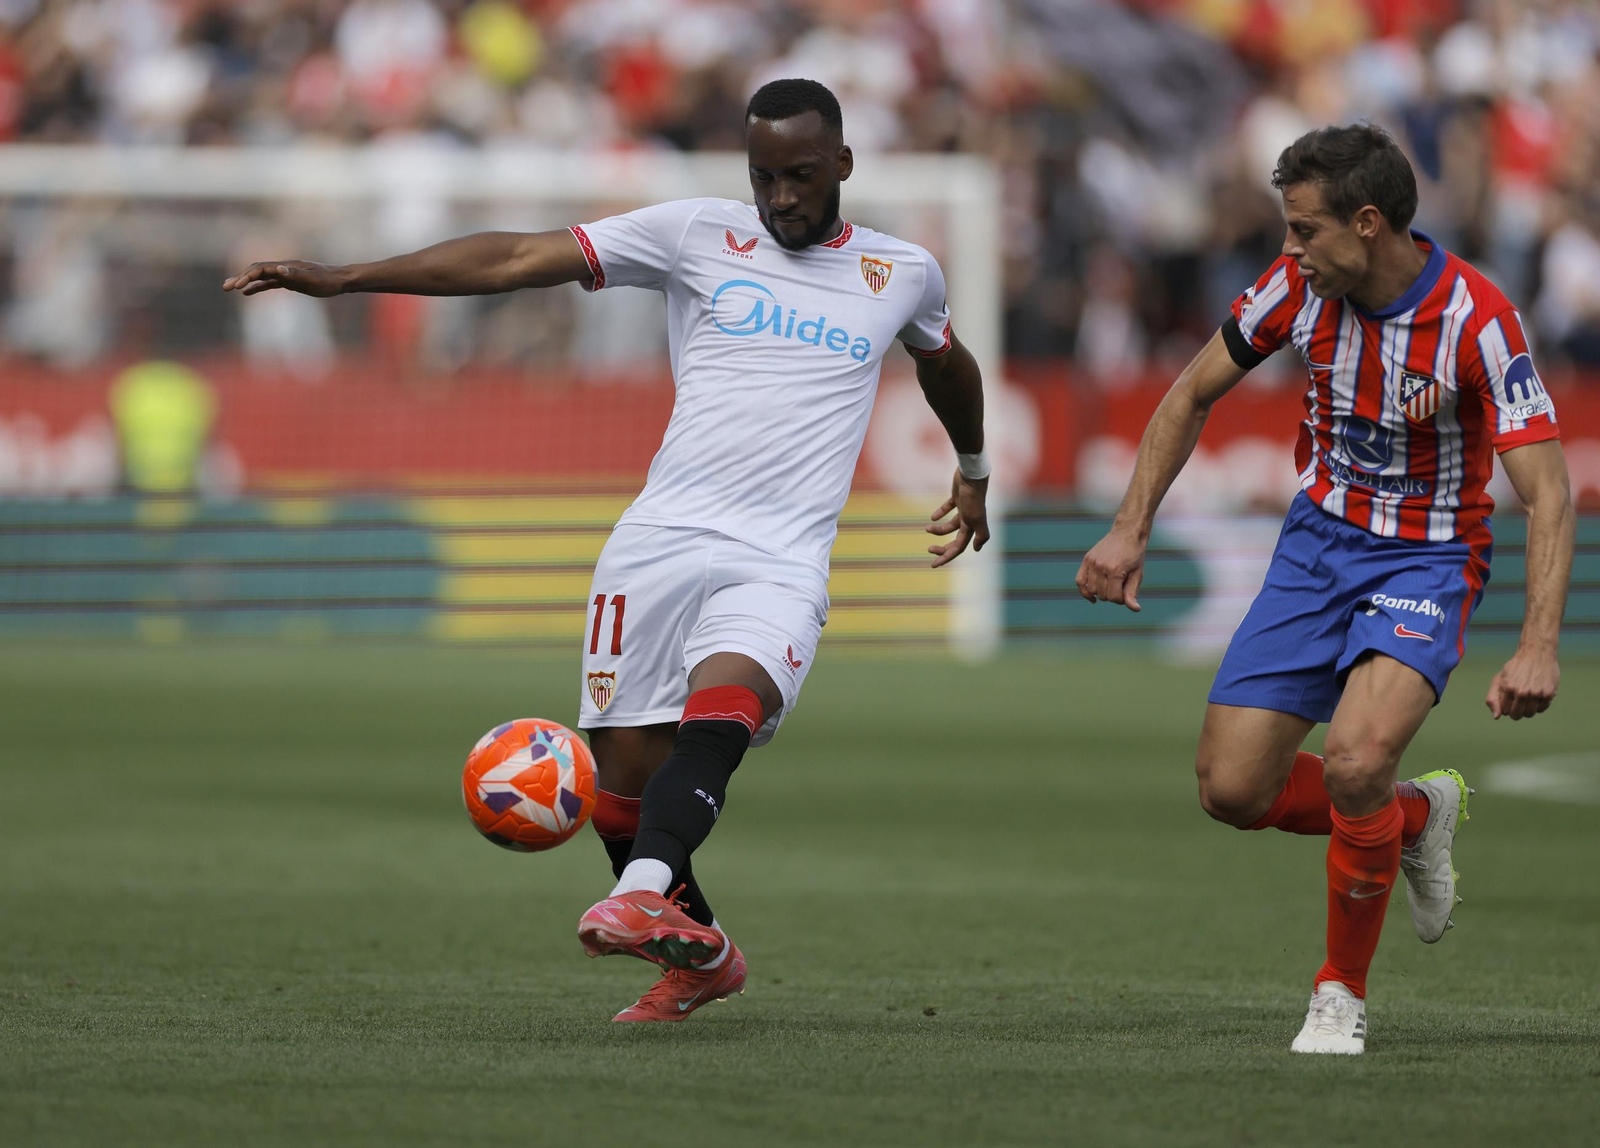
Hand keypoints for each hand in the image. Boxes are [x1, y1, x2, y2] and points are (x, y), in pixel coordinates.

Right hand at [222, 261, 345, 297]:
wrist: (340, 280)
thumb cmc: (328, 280)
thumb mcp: (312, 279)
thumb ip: (295, 274)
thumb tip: (278, 269)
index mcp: (285, 266)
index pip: (260, 269)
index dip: (247, 277)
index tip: (236, 287)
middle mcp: (282, 268)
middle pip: (256, 271)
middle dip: (239, 278)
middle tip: (225, 288)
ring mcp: (285, 274)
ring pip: (259, 276)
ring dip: (244, 281)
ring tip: (229, 288)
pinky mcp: (289, 282)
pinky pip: (269, 284)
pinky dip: (257, 287)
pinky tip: (247, 293)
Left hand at [926, 470, 989, 567]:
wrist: (971, 474)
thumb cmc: (973, 497)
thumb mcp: (977, 518)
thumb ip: (981, 535)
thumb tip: (977, 550)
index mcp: (972, 527)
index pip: (958, 547)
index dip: (946, 557)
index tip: (933, 565)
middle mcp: (970, 520)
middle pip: (956, 540)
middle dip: (943, 547)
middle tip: (929, 549)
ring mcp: (964, 509)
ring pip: (951, 525)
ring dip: (939, 529)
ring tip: (927, 528)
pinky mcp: (958, 497)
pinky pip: (949, 508)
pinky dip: (941, 513)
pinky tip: (933, 517)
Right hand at [1075, 527, 1145, 611]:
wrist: (1127, 533)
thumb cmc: (1135, 555)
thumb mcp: (1137, 574)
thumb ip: (1132, 593)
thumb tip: (1135, 609)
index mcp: (1115, 571)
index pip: (1114, 597)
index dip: (1121, 600)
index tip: (1127, 593)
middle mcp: (1101, 567)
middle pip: (1102, 595)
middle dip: (1112, 595)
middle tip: (1120, 586)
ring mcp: (1092, 562)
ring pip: (1091, 590)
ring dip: (1101, 592)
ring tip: (1110, 585)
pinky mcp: (1087, 559)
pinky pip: (1080, 580)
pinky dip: (1084, 591)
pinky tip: (1092, 597)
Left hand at [1486, 647, 1558, 719]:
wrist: (1536, 653)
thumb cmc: (1515, 668)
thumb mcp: (1498, 680)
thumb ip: (1493, 698)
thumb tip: (1496, 717)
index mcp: (1508, 688)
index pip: (1505, 711)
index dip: (1507, 706)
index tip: (1510, 697)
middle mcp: (1522, 692)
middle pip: (1517, 715)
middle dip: (1516, 710)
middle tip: (1518, 700)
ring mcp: (1537, 693)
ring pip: (1530, 714)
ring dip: (1527, 709)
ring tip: (1527, 697)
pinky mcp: (1549, 693)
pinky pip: (1542, 709)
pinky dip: (1538, 705)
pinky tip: (1537, 695)